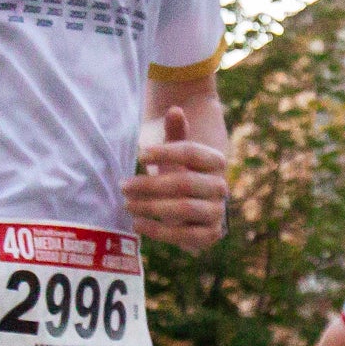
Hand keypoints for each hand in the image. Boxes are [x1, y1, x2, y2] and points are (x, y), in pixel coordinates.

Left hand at [126, 108, 228, 248]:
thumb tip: (175, 110)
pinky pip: (185, 236)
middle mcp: (221, 186)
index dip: (165, 152)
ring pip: (184, 208)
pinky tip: (137, 223)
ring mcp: (217, 212)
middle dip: (150, 184)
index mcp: (216, 161)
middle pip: (184, 182)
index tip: (139, 154)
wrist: (191, 209)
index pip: (192, 152)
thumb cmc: (178, 173)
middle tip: (123, 185)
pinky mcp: (210, 235)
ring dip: (151, 207)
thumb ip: (174, 132)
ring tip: (127, 204)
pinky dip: (159, 231)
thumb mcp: (174, 152)